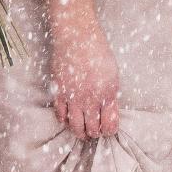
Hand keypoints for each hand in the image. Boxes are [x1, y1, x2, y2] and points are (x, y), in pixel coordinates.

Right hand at [49, 16, 121, 139]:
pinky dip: (65, 121)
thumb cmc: (97, 52)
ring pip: (76, 126)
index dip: (109, 131)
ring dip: (80, 132)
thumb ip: (110, 95)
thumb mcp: (112, 74)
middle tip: (94, 132)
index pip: (110, 124)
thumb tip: (109, 113)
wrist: (77, 37)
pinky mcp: (59, 92)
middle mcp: (91, 99)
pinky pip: (61, 115)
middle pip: (93, 129)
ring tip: (82, 132)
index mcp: (108, 94)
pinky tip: (69, 118)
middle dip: (95, 134)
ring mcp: (74, 97)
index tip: (108, 130)